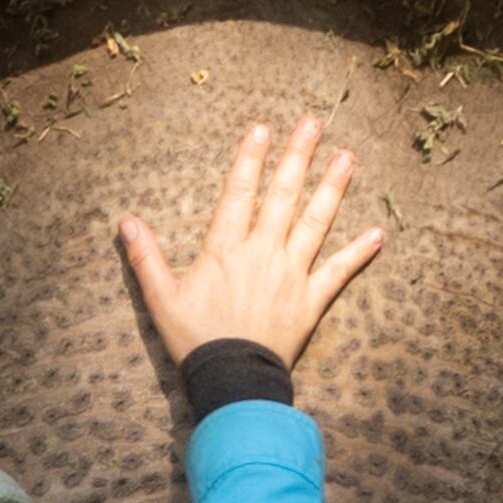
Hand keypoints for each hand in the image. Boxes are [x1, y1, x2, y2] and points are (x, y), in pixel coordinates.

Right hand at [115, 115, 387, 370]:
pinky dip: (358, 252)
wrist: (232, 380)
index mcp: (225, 249)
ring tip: (347, 157)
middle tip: (314, 123)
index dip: (250, 159)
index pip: (238, 193)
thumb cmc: (195, 340)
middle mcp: (262, 252)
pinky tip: (378, 233)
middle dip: (298, 156)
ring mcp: (291, 274)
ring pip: (315, 222)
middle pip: (283, 196)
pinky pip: (338, 271)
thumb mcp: (161, 299)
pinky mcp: (310, 300)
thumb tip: (124, 222)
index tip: (262, 129)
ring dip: (332, 188)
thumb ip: (145, 258)